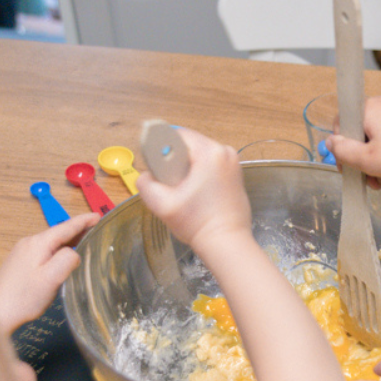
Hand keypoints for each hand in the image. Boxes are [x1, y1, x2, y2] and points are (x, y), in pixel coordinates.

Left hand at [0, 213, 99, 332]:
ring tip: (85, 242)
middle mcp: (29, 243)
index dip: (84, 221)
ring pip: (51, 242)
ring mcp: (23, 252)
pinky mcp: (20, 262)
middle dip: (78, 230)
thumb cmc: (24, 298)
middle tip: (97, 230)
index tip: (98, 216)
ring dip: (68, 241)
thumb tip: (75, 252)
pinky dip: (58, 250)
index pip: (66, 227)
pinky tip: (63, 257)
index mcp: (39, 243)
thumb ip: (68, 260)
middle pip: (58, 233)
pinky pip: (44, 250)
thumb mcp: (52, 278)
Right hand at [136, 128, 250, 256]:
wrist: (226, 244)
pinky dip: (201, 176)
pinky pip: (211, 166)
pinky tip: (197, 195)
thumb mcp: (162, 205)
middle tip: (172, 185)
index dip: (163, 148)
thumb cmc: (199, 225)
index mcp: (210, 152)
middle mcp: (226, 152)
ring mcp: (233, 164)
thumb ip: (145, 184)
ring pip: (200, 156)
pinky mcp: (236, 175)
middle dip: (176, 162)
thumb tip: (145, 175)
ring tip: (185, 193)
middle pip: (190, 145)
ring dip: (188, 169)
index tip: (159, 169)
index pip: (178, 135)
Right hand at [325, 94, 380, 189]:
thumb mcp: (368, 160)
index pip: (340, 124)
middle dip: (361, 160)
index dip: (340, 150)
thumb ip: (342, 151)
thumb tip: (329, 142)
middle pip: (358, 134)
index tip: (347, 168)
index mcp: (369, 107)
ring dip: (375, 164)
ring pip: (374, 140)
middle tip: (368, 180)